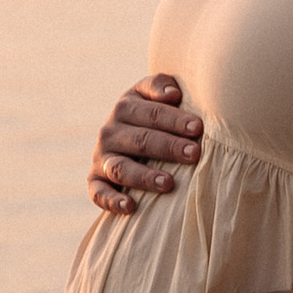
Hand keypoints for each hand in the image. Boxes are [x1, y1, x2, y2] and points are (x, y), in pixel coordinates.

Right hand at [89, 73, 202, 216]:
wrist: (130, 140)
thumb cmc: (155, 117)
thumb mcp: (154, 95)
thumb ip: (161, 86)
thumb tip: (172, 94)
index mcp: (125, 107)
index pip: (151, 113)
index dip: (174, 120)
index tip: (197, 128)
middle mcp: (110, 131)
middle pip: (140, 140)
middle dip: (168, 147)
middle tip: (194, 154)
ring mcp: (101, 157)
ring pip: (121, 168)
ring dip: (144, 176)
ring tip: (168, 183)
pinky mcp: (95, 180)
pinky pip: (98, 192)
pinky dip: (112, 201)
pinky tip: (131, 207)